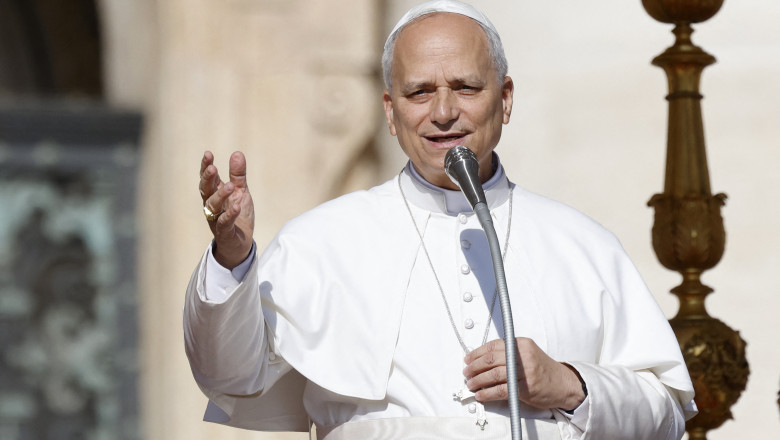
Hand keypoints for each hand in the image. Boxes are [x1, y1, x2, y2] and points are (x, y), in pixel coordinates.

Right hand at [199, 151, 254, 268]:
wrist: (241, 243)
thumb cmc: (237, 215)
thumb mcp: (240, 192)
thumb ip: (238, 175)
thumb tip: (237, 153)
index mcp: (215, 194)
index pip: (208, 179)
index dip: (206, 167)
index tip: (208, 154)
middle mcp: (212, 206)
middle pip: (206, 191)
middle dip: (208, 179)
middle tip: (212, 168)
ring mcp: (216, 219)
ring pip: (213, 206)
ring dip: (220, 195)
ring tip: (230, 186)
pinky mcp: (225, 232)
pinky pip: (224, 222)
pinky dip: (229, 214)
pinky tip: (236, 206)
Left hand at [463, 338, 585, 410]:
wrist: (563, 384)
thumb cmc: (542, 370)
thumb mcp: (527, 354)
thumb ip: (508, 353)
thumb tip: (482, 359)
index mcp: (521, 344)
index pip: (493, 345)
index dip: (477, 353)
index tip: (468, 359)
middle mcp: (522, 355)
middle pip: (490, 359)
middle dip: (474, 367)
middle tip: (466, 373)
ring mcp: (524, 371)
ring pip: (493, 375)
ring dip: (478, 380)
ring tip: (471, 384)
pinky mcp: (525, 388)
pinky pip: (501, 390)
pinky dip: (487, 393)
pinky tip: (481, 394)